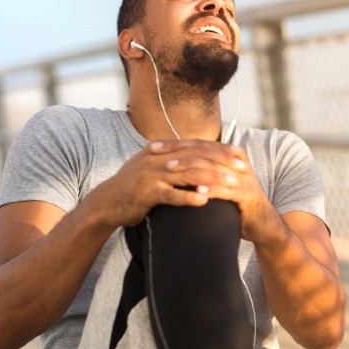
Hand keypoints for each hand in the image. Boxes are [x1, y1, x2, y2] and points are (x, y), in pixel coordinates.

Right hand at [85, 139, 280, 242]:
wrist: (107, 203)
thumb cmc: (133, 187)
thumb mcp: (151, 167)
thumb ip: (170, 159)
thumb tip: (192, 155)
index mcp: (160, 150)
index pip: (195, 145)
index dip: (218, 149)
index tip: (238, 153)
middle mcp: (157, 158)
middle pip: (196, 156)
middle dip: (221, 161)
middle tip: (241, 168)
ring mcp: (151, 175)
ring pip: (187, 174)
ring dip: (212, 179)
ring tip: (231, 185)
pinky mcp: (146, 193)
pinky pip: (171, 195)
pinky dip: (188, 197)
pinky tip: (204, 201)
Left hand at [150, 139, 283, 243]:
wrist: (262, 224)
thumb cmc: (235, 203)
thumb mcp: (218, 182)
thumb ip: (203, 170)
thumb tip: (174, 161)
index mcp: (230, 154)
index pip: (199, 144)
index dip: (176, 144)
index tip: (153, 146)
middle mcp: (238, 162)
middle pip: (204, 152)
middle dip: (179, 152)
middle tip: (158, 154)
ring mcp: (244, 178)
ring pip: (213, 168)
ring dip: (190, 168)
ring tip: (170, 170)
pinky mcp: (248, 195)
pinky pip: (227, 190)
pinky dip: (210, 189)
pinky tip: (195, 190)